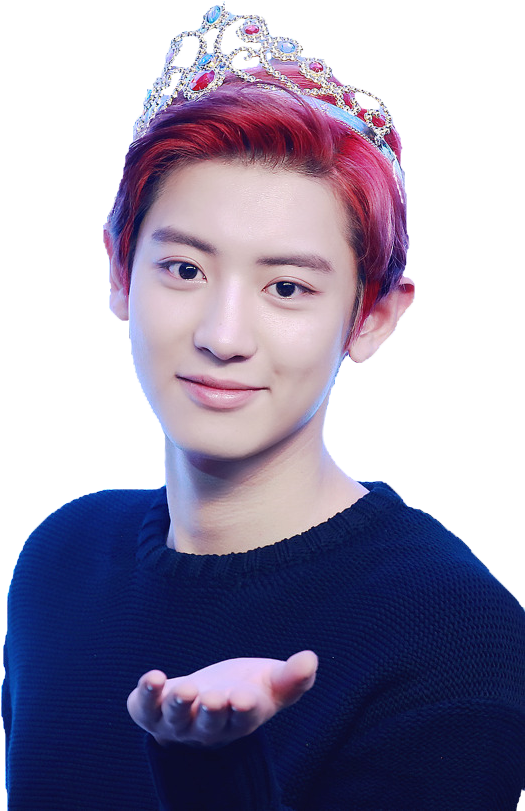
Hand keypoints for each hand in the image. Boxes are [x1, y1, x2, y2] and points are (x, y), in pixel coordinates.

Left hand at [127, 650, 317, 747]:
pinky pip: (145, 707)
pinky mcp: (151, 712)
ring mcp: (177, 723)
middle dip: (212, 711)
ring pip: (177, 719)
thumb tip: (311, 659)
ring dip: (180, 705)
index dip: (243, 709)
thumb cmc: (241, 691)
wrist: (200, 704)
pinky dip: (146, 693)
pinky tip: (153, 677)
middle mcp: (207, 727)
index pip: (243, 719)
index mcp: (240, 720)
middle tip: (214, 699)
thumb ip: (292, 677)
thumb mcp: (269, 683)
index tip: (246, 697)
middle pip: (210, 724)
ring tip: (184, 690)